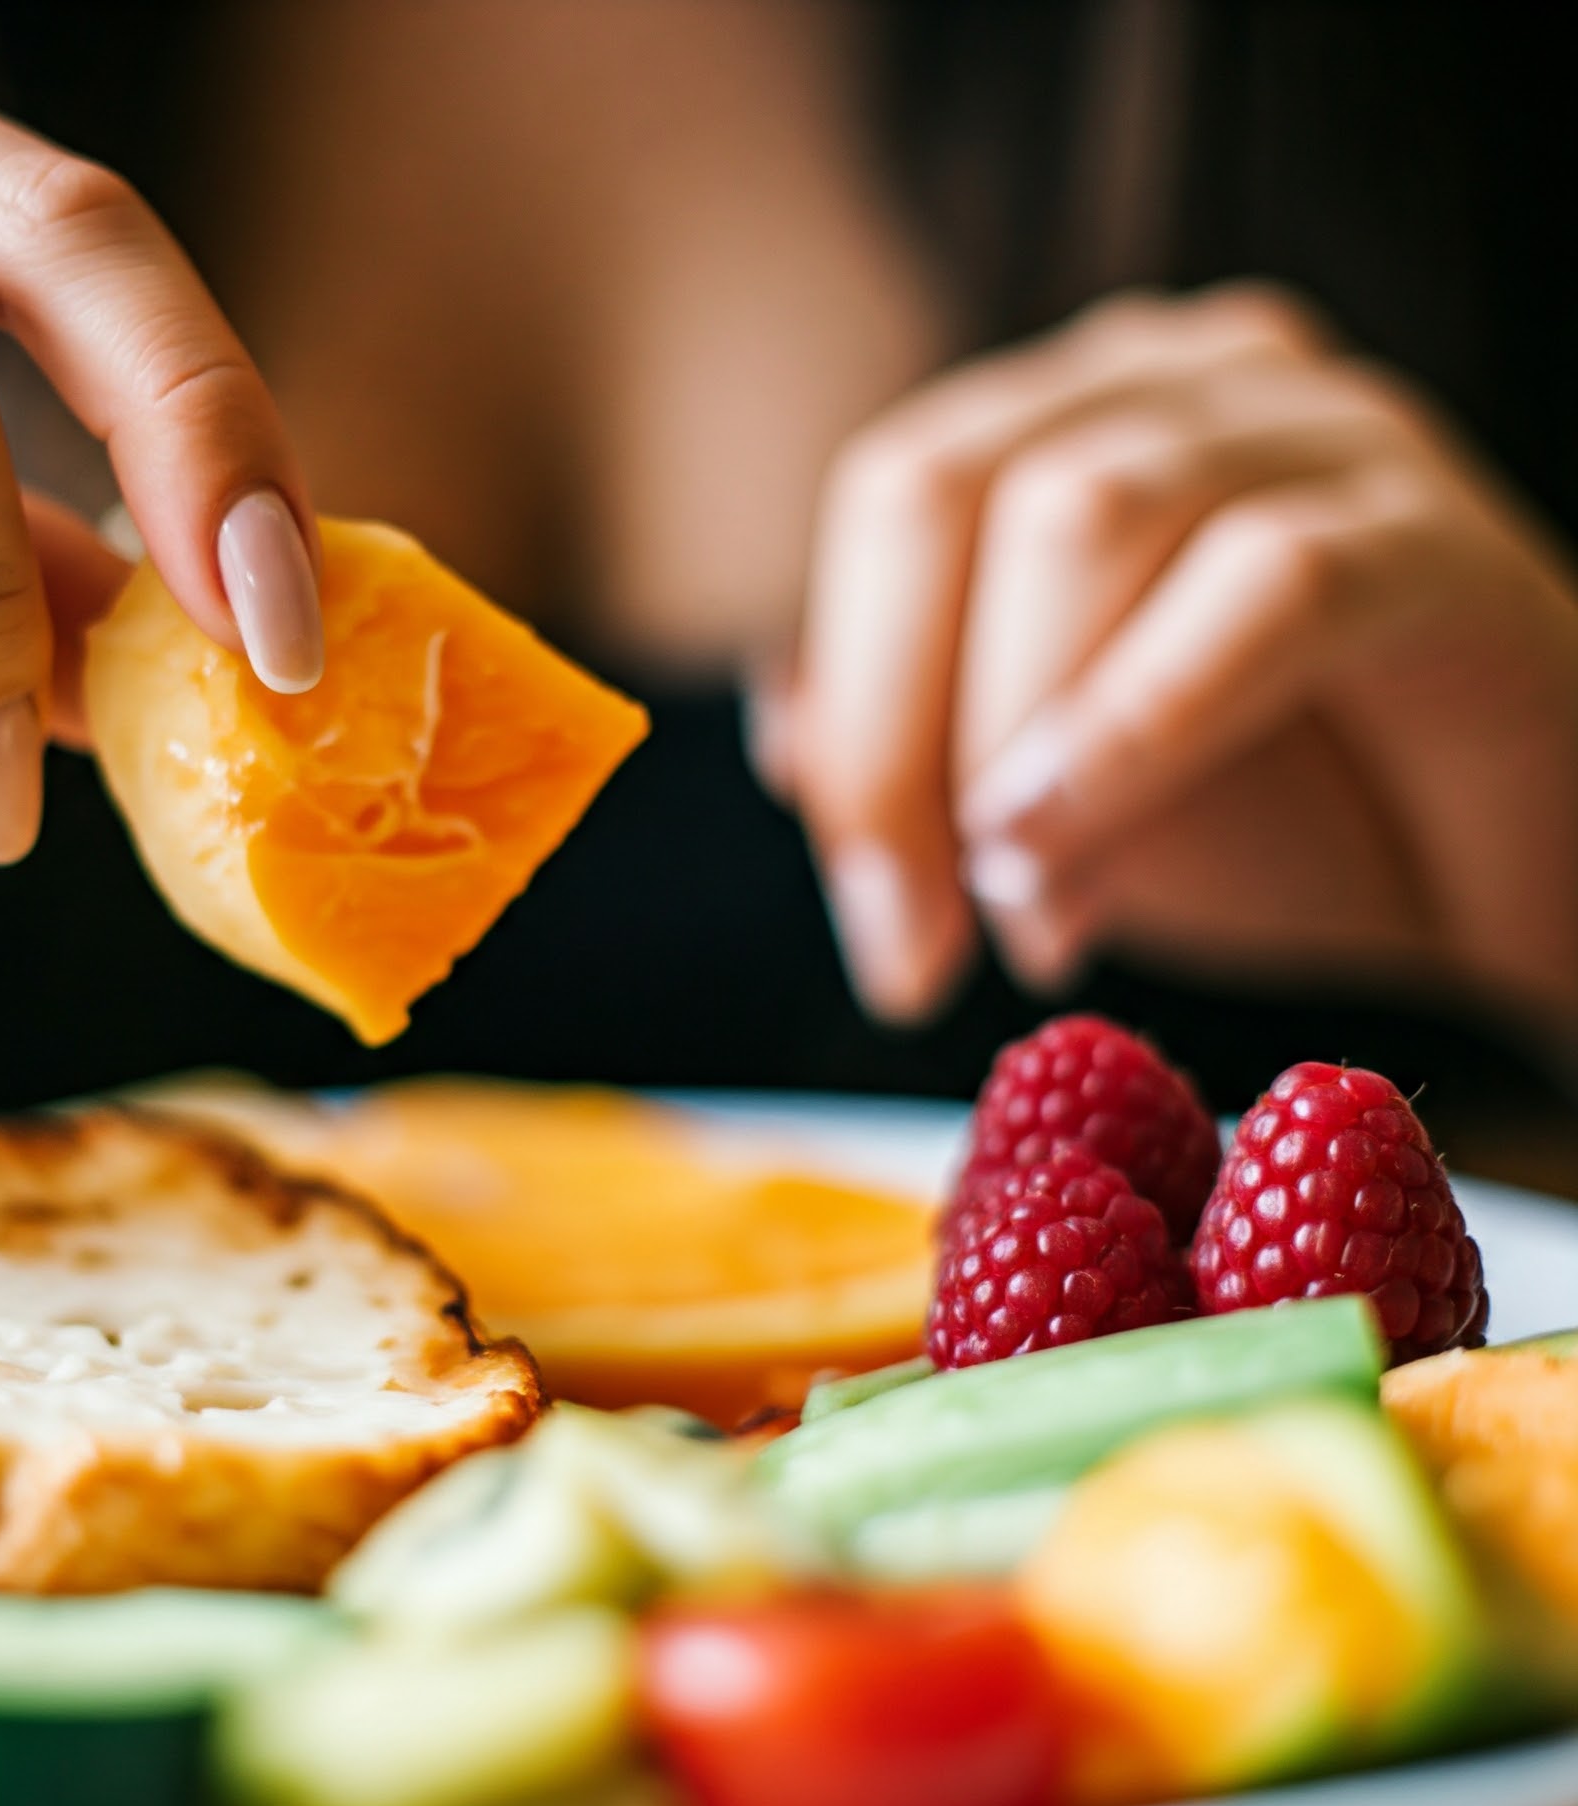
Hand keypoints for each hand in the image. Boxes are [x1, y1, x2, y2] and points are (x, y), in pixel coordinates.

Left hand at [763, 284, 1577, 1040]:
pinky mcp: (1433, 532)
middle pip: (942, 488)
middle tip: (915, 936)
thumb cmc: (1284, 830)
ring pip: (1080, 512)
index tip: (874, 921)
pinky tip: (1075, 848)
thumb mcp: (1049, 810)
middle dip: (893, 738)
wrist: (1510, 889)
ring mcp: (1315, 433)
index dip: (851, 717)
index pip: (888, 509)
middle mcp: (1172, 387)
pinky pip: (1266, 579)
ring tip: (1038, 912)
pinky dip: (1141, 722)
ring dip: (1014, 740)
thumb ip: (915, 758)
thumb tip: (781, 726)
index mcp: (1060, 427)